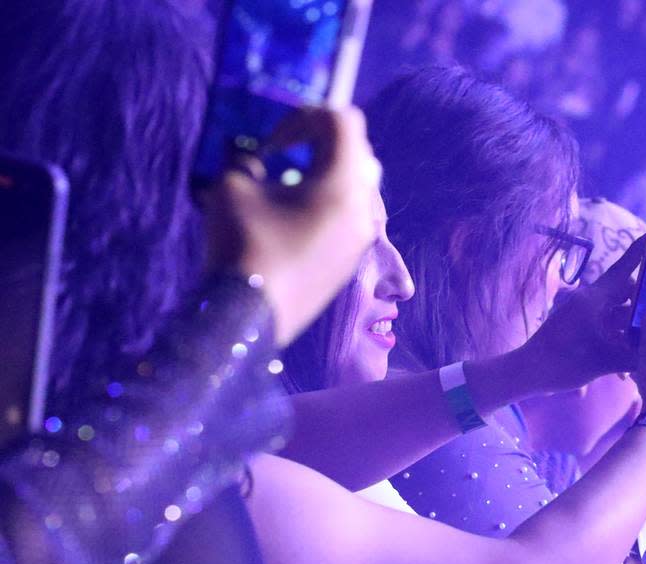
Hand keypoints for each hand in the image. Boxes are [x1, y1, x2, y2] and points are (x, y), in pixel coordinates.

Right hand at [203, 107, 378, 345]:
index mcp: (344, 184)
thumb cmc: (243, 245)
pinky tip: (295, 216)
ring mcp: (363, 238)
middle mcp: (365, 209)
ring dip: (328, 174)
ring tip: (290, 185)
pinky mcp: (353, 261)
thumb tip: (253, 159)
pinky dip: (330, 203)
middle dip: (320, 142)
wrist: (251, 318)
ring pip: (359, 186)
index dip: (305, 117)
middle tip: (283, 153)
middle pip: (357, 151)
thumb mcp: (233, 188)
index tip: (272, 143)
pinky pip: (353, 216)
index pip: (343, 121)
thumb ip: (246, 160)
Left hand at [518, 237, 641, 392]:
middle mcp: (591, 301)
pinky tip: (631, 364)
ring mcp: (586, 314)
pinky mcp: (582, 327)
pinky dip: (620, 339)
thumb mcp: (604, 362)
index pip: (624, 268)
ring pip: (619, 312)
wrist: (529, 372)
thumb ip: (635, 356)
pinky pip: (608, 327)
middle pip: (627, 292)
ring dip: (634, 325)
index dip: (640, 251)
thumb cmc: (562, 362)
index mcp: (594, 298)